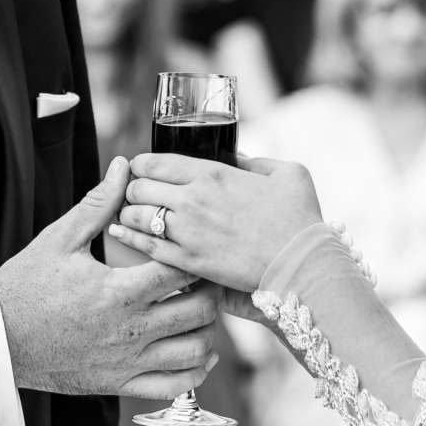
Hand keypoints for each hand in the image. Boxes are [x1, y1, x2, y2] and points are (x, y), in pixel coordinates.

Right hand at [0, 157, 222, 399]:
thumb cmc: (25, 287)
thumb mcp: (58, 239)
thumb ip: (97, 205)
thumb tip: (123, 167)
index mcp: (118, 291)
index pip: (180, 270)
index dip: (195, 254)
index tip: (193, 244)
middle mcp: (130, 330)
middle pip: (199, 311)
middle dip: (209, 289)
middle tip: (205, 275)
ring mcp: (127, 362)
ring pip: (194, 351)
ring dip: (206, 328)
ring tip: (200, 309)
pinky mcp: (119, 384)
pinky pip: (172, 386)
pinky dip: (194, 371)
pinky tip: (197, 352)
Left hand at [108, 153, 323, 293]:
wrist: (303, 265)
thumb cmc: (301, 218)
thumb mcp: (288, 173)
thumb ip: (257, 162)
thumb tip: (238, 160)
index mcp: (213, 173)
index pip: (155, 161)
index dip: (141, 164)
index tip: (140, 169)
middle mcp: (193, 199)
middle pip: (139, 187)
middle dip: (132, 188)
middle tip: (134, 193)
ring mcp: (188, 232)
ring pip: (136, 216)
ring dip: (128, 212)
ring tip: (128, 214)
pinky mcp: (189, 262)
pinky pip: (146, 247)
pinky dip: (130, 239)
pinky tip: (122, 235)